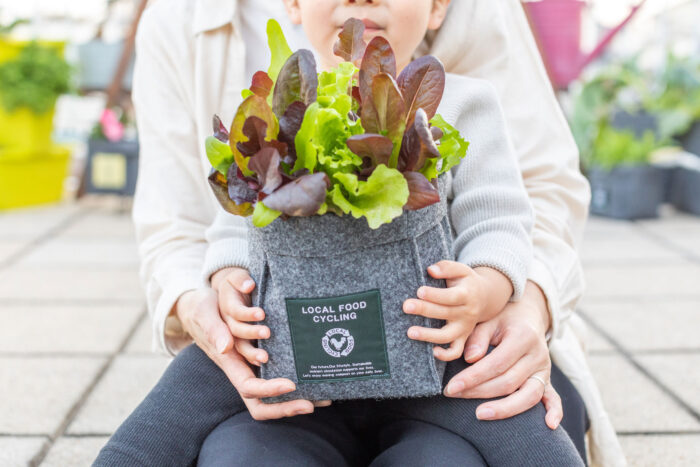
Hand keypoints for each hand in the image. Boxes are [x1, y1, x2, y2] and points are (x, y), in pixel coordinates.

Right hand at [173, 284, 328, 419]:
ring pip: (275, 394)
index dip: (269, 390)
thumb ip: (214, 330)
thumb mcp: (205, 315)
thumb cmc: (202, 309)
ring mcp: (254, 365)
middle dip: (286, 407)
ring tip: (325, 395)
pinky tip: (318, 376)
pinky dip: (299, 380)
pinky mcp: (264, 356)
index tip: (291, 385)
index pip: (249, 389)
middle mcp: (243, 369)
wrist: (202, 303)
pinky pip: (281, 375)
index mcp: (230, 364)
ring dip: (298, 397)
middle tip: (314, 403)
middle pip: (263, 402)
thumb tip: (226, 347)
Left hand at [403, 260, 512, 360]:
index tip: (419, 291)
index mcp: (467, 295)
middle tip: (406, 306)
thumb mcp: (461, 269)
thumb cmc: (466, 281)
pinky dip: (446, 355)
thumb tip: (430, 270)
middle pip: (445, 313)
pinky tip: (431, 351)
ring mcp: (464, 328)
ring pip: (447, 336)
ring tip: (410, 331)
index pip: (450, 297)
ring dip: (429, 335)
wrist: (485, 297)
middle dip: (424, 310)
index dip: (435, 295)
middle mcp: (467, 313)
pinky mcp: (462, 338)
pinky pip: (456, 351)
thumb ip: (446, 267)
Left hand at [442, 281, 562, 429]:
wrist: (527, 315)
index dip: (473, 377)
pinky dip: (554, 412)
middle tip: (453, 395)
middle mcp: (537, 355)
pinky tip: (549, 427)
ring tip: (480, 414)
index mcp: (523, 337)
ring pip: (528, 395)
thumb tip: (470, 359)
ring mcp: (544, 369)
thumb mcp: (489, 319)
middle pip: (509, 382)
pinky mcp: (547, 379)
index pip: (496, 364)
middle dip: (479, 392)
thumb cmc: (502, 318)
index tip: (451, 387)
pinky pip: (553, 398)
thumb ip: (478, 337)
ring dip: (505, 409)